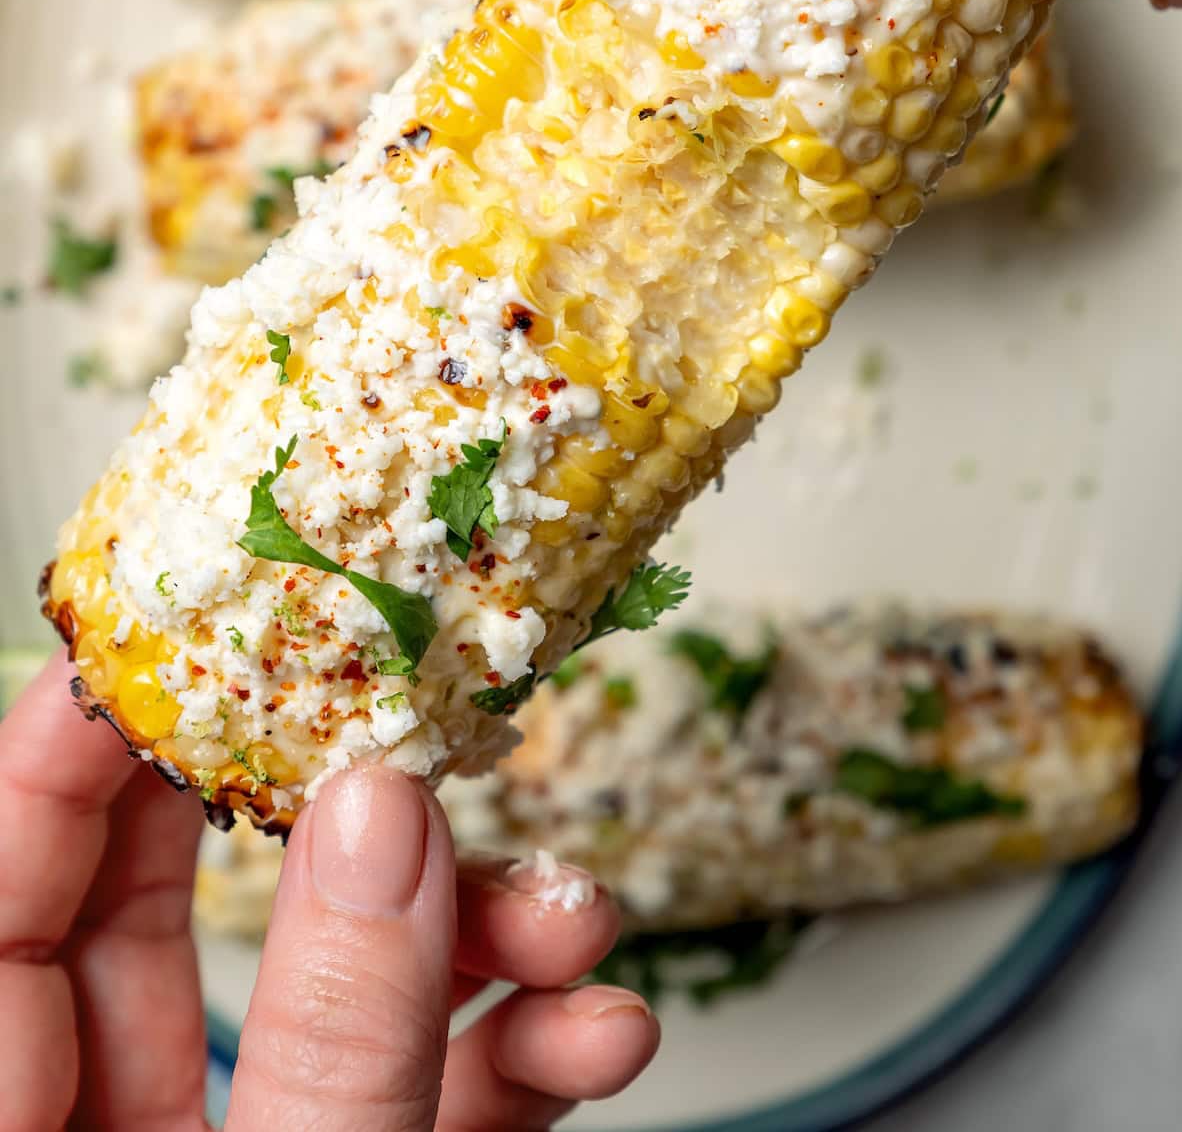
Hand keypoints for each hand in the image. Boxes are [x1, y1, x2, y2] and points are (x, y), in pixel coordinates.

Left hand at [1, 654, 658, 1130]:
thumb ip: (329, 1047)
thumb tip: (383, 823)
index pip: (3, 897)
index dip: (75, 744)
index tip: (176, 630)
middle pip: (163, 915)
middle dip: (329, 816)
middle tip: (408, 725)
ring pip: (313, 1001)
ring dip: (468, 942)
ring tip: (573, 920)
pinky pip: (405, 1101)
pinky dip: (508, 1054)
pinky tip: (590, 1030)